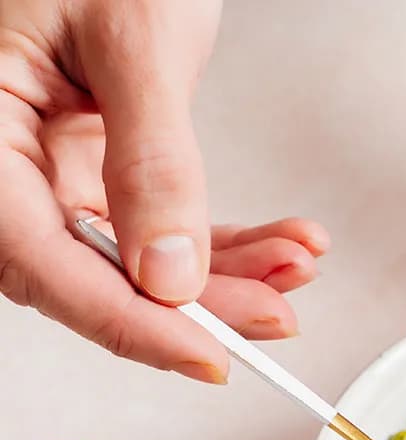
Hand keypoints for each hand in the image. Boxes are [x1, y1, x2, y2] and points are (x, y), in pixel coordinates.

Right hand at [0, 0, 326, 382]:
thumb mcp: (132, 39)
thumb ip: (150, 158)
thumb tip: (167, 270)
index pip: (43, 260)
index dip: (128, 322)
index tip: (206, 356)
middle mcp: (9, 162)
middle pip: (95, 272)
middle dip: (198, 303)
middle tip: (277, 314)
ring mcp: (53, 167)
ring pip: (139, 259)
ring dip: (228, 275)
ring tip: (297, 264)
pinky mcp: (99, 166)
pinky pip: (162, 225)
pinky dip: (228, 240)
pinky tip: (283, 243)